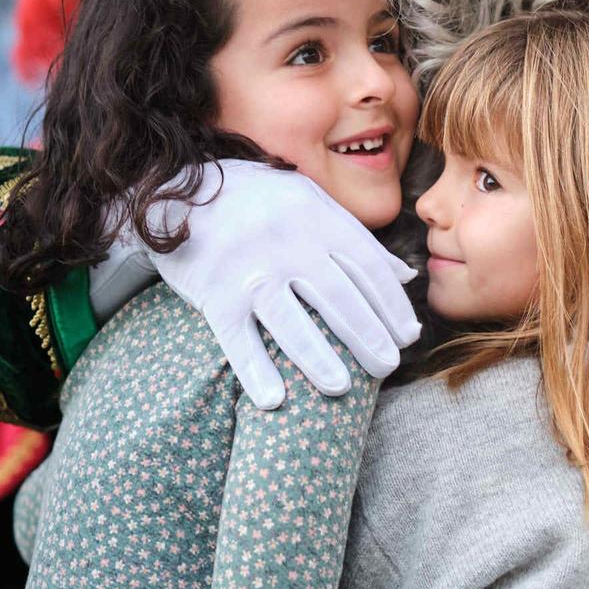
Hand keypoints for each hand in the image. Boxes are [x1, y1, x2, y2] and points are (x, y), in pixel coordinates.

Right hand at [142, 161, 419, 407]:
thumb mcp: (311, 204)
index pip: (366, 266)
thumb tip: (405, 277)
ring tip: (342, 388)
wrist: (179, 188)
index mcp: (317, 217)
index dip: (391, 304)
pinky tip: (274, 399)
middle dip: (368, 335)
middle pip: (338, 295)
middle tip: (388, 366)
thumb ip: (356, 240)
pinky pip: (236, 338)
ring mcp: (249, 268)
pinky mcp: (214, 292)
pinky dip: (254, 370)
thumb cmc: (259, 202)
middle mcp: (287, 242)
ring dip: (317, 357)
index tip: (409, 335)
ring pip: (289, 319)